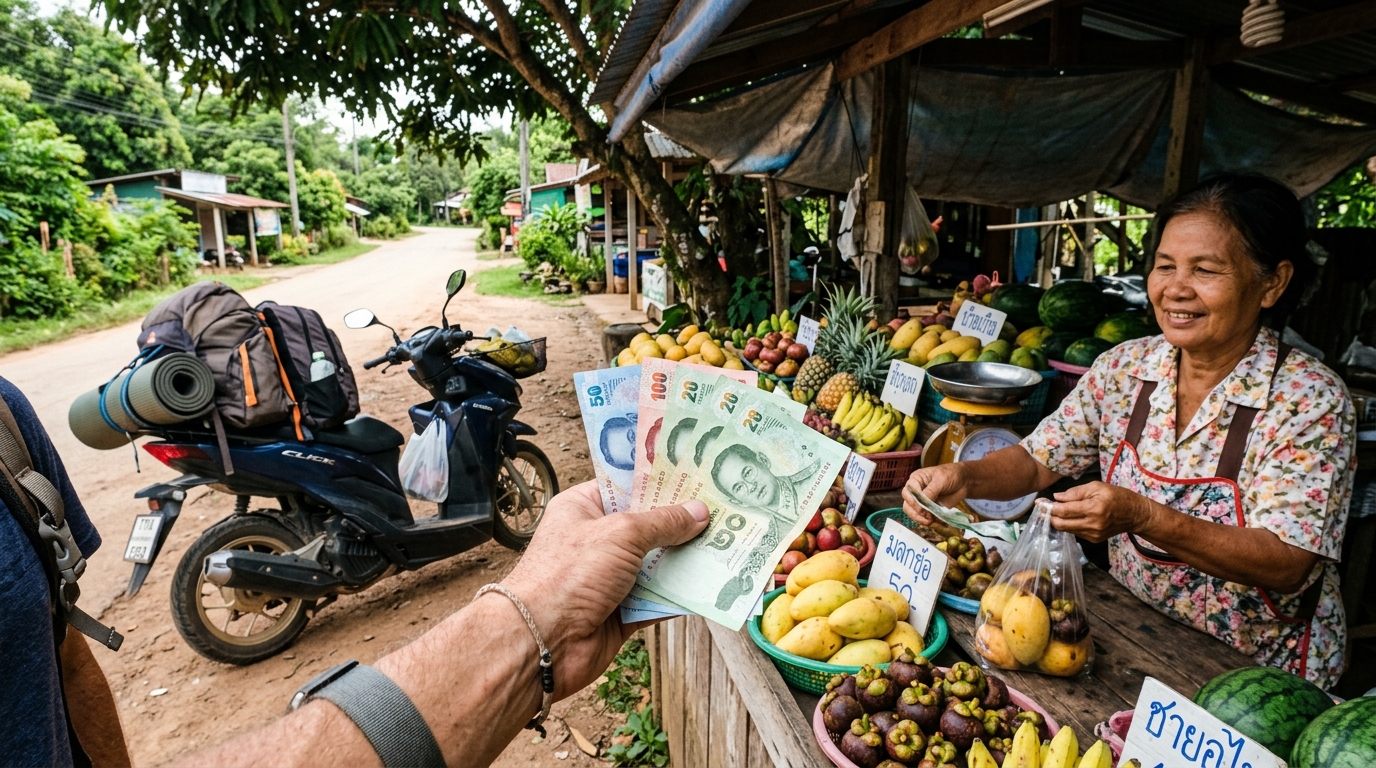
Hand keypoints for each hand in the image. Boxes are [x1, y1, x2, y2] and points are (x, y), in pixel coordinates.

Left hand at [500, 481, 708, 698]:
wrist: (542, 642)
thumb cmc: (569, 574)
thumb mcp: (621, 533)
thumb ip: (663, 522)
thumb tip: (698, 512)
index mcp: (583, 509)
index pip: (626, 488)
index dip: (660, 482)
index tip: (697, 476)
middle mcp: (596, 541)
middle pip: (647, 527)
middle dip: (682, 523)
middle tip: (725, 511)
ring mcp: (609, 579)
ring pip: (657, 565)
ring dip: (686, 561)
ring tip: (728, 546)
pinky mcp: (621, 613)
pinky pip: (658, 600)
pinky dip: (680, 596)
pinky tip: (712, 586)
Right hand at [901, 464, 967, 524]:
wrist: (963, 482)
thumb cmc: (950, 475)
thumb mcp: (941, 480)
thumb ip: (931, 491)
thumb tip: (923, 503)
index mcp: (916, 480)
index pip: (908, 492)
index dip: (913, 501)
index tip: (922, 508)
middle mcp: (916, 491)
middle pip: (907, 504)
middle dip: (916, 512)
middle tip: (927, 517)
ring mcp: (922, 502)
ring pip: (913, 513)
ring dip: (920, 519)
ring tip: (931, 521)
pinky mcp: (929, 509)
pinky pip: (924, 517)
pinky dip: (928, 521)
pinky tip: (935, 521)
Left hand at [1048, 481, 1152, 542]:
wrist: (1134, 514)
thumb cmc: (1117, 496)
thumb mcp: (1097, 487)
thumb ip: (1075, 492)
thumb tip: (1057, 497)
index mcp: (1094, 509)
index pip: (1064, 511)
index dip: (1049, 507)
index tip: (1040, 502)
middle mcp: (1093, 524)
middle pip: (1061, 524)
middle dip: (1050, 516)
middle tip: (1044, 507)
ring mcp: (1093, 534)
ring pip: (1066, 529)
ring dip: (1058, 520)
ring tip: (1056, 509)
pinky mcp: (1094, 540)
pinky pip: (1075, 532)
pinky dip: (1069, 524)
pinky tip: (1070, 516)